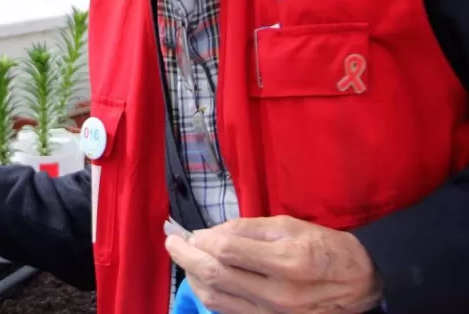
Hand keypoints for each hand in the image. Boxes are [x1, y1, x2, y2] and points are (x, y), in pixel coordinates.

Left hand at [165, 215, 382, 312]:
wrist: (359, 285)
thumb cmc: (325, 248)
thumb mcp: (290, 226)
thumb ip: (247, 229)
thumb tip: (210, 233)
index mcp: (286, 262)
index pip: (227, 251)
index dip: (201, 240)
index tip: (189, 231)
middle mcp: (278, 294)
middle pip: (216, 276)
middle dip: (186, 257)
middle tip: (172, 242)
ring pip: (216, 299)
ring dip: (193, 277)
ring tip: (185, 259)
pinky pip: (228, 312)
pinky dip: (209, 294)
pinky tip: (203, 279)